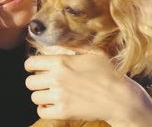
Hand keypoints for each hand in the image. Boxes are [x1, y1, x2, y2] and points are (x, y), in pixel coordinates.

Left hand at [24, 51, 151, 126]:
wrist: (121, 99)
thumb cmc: (110, 74)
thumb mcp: (94, 53)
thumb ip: (75, 47)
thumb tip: (62, 39)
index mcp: (61, 62)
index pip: (30, 63)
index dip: (32, 66)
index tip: (36, 69)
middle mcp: (57, 78)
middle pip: (29, 82)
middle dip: (37, 82)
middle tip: (46, 83)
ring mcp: (59, 96)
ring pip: (34, 97)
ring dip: (42, 96)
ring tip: (52, 94)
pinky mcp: (63, 112)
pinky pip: (41, 112)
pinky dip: (45, 109)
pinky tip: (53, 105)